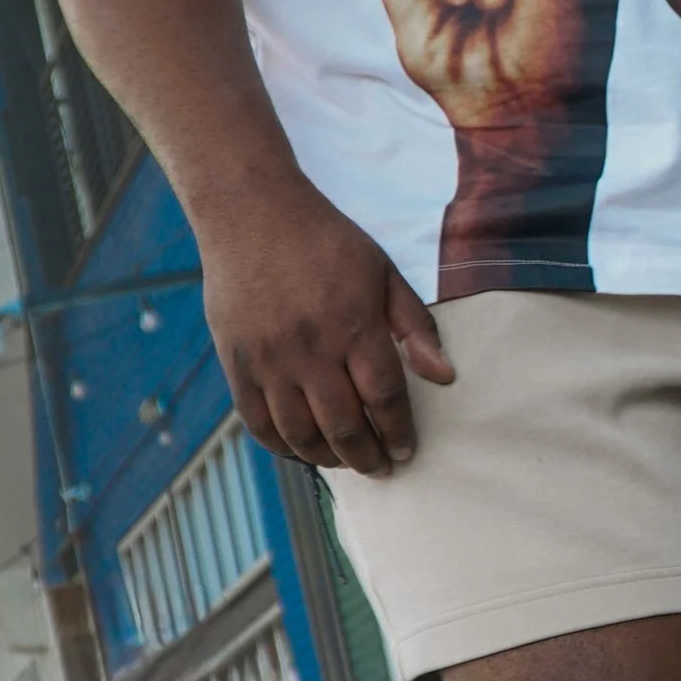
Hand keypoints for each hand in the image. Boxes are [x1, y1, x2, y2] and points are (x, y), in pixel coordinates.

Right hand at [200, 177, 455, 476]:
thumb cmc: (326, 241)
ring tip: (346, 461)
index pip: (384, 398)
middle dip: (368, 457)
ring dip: (327, 458)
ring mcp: (268, 359)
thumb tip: (444, 377)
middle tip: (381, 467)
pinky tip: (302, 450)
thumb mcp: (383, 271)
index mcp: (353, 324)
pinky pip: (258, 424)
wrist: (251, 213)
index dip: (399, 432)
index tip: (406, 450)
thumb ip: (415, 326)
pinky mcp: (235, 363)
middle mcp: (309, 349)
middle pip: (344, 426)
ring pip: (300, 434)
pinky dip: (282, 447)